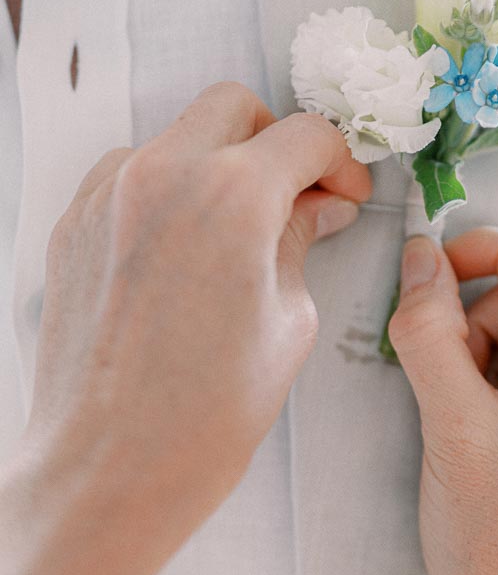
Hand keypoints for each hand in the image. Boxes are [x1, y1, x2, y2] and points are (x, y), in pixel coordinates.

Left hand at [1, 82, 369, 574]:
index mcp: (233, 195)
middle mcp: (164, 174)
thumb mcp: (287, 323)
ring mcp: (109, 195)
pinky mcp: (74, 225)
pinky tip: (183, 252)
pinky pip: (130, 176)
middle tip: (295, 196)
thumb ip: (300, 243)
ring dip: (216, 164)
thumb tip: (315, 206)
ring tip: (235, 231)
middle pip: (233, 107)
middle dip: (275, 140)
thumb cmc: (208, 413)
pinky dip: (166, 191)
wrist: (108, 468)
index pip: (306, 133)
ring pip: (176, 137)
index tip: (345, 194)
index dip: (340, 161)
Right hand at [388, 228, 497, 574]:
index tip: (427, 271)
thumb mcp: (450, 422)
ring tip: (466, 421)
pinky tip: (486, 431)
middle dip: (479, 327)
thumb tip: (419, 256)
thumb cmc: (494, 544)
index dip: (481, 254)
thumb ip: (430, 327)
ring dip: (486, 355)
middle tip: (447, 387)